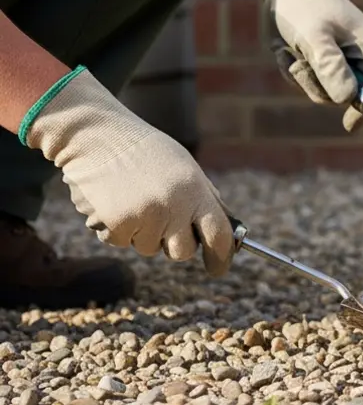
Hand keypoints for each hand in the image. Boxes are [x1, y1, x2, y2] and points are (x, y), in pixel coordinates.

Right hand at [21, 67, 236, 275]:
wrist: (96, 136)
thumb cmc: (145, 151)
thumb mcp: (186, 168)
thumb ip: (205, 199)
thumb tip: (224, 233)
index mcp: (196, 191)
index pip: (219, 235)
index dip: (221, 256)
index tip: (218, 269)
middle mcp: (174, 206)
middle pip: (183, 252)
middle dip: (174, 245)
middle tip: (162, 223)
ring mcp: (145, 217)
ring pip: (150, 249)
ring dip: (143, 233)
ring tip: (133, 200)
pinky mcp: (117, 224)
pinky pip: (122, 243)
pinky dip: (117, 229)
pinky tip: (114, 203)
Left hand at [247, 0, 362, 131]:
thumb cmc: (300, 6)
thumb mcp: (313, 38)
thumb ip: (332, 68)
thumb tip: (349, 100)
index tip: (348, 126)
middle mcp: (361, 49)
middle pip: (349, 90)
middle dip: (318, 84)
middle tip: (298, 62)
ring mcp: (344, 51)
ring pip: (327, 85)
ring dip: (302, 75)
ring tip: (287, 51)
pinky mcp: (327, 52)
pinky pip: (314, 75)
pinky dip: (296, 67)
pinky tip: (284, 49)